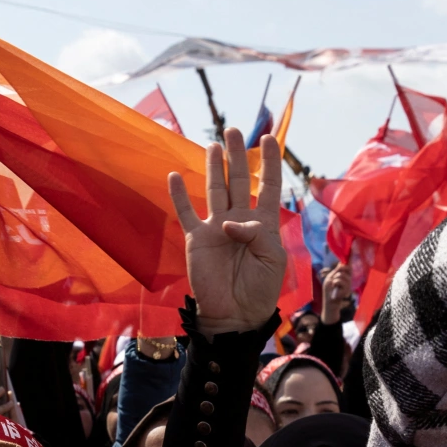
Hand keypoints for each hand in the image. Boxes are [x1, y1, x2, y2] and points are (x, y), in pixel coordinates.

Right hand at [170, 129, 286, 336]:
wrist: (234, 316)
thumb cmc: (259, 290)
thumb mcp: (272, 259)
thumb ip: (257, 233)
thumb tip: (229, 221)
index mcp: (263, 224)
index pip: (267, 186)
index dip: (269, 163)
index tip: (269, 139)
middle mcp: (239, 220)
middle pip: (238, 181)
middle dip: (238, 155)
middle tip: (233, 130)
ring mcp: (216, 228)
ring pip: (215, 190)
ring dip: (214, 167)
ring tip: (214, 145)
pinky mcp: (196, 239)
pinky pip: (186, 213)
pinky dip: (180, 195)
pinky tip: (175, 176)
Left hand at [320, 266, 352, 323]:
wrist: (329, 299)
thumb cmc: (329, 289)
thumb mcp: (330, 277)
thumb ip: (336, 271)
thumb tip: (341, 263)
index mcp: (345, 276)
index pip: (349, 267)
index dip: (349, 261)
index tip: (351, 255)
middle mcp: (348, 279)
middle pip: (346, 268)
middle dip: (337, 272)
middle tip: (334, 278)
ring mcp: (348, 284)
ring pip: (341, 275)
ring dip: (334, 279)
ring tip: (334, 285)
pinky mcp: (347, 289)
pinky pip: (339, 281)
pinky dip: (334, 283)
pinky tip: (335, 288)